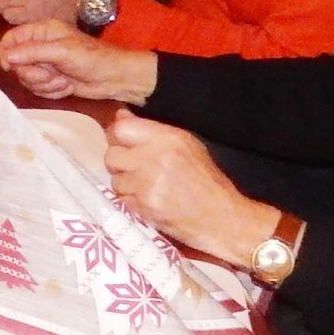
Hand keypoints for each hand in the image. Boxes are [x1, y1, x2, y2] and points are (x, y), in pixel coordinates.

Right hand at [0, 22, 156, 102]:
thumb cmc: (91, 58)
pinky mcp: (50, 80)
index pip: (11, 39)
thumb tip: (4, 55)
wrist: (114, 78)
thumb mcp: (61, 51)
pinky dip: (51, 91)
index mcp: (42, 31)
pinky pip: (37, 89)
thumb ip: (32, 52)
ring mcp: (45, 65)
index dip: (6, 53)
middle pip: (16, 63)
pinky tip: (66, 87)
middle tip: (50, 75)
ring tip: (63, 81)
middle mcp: (40, 46)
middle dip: (32, 73)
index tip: (9, 66)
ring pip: (26, 79)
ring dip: (44, 84)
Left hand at [102, 112, 279, 267]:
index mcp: (168, 138)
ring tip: (146, 187)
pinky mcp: (144, 206)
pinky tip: (149, 200)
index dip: (116, 136)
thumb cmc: (207, 180)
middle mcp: (154, 157)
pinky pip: (122, 199)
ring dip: (126, 184)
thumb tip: (119, 116)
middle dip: (119, 162)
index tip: (121, 143)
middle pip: (112, 155)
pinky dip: (131, 201)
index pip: (121, 128)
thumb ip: (152, 132)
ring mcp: (147, 184)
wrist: (222, 218)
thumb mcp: (187, 146)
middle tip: (134, 168)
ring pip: (115, 180)